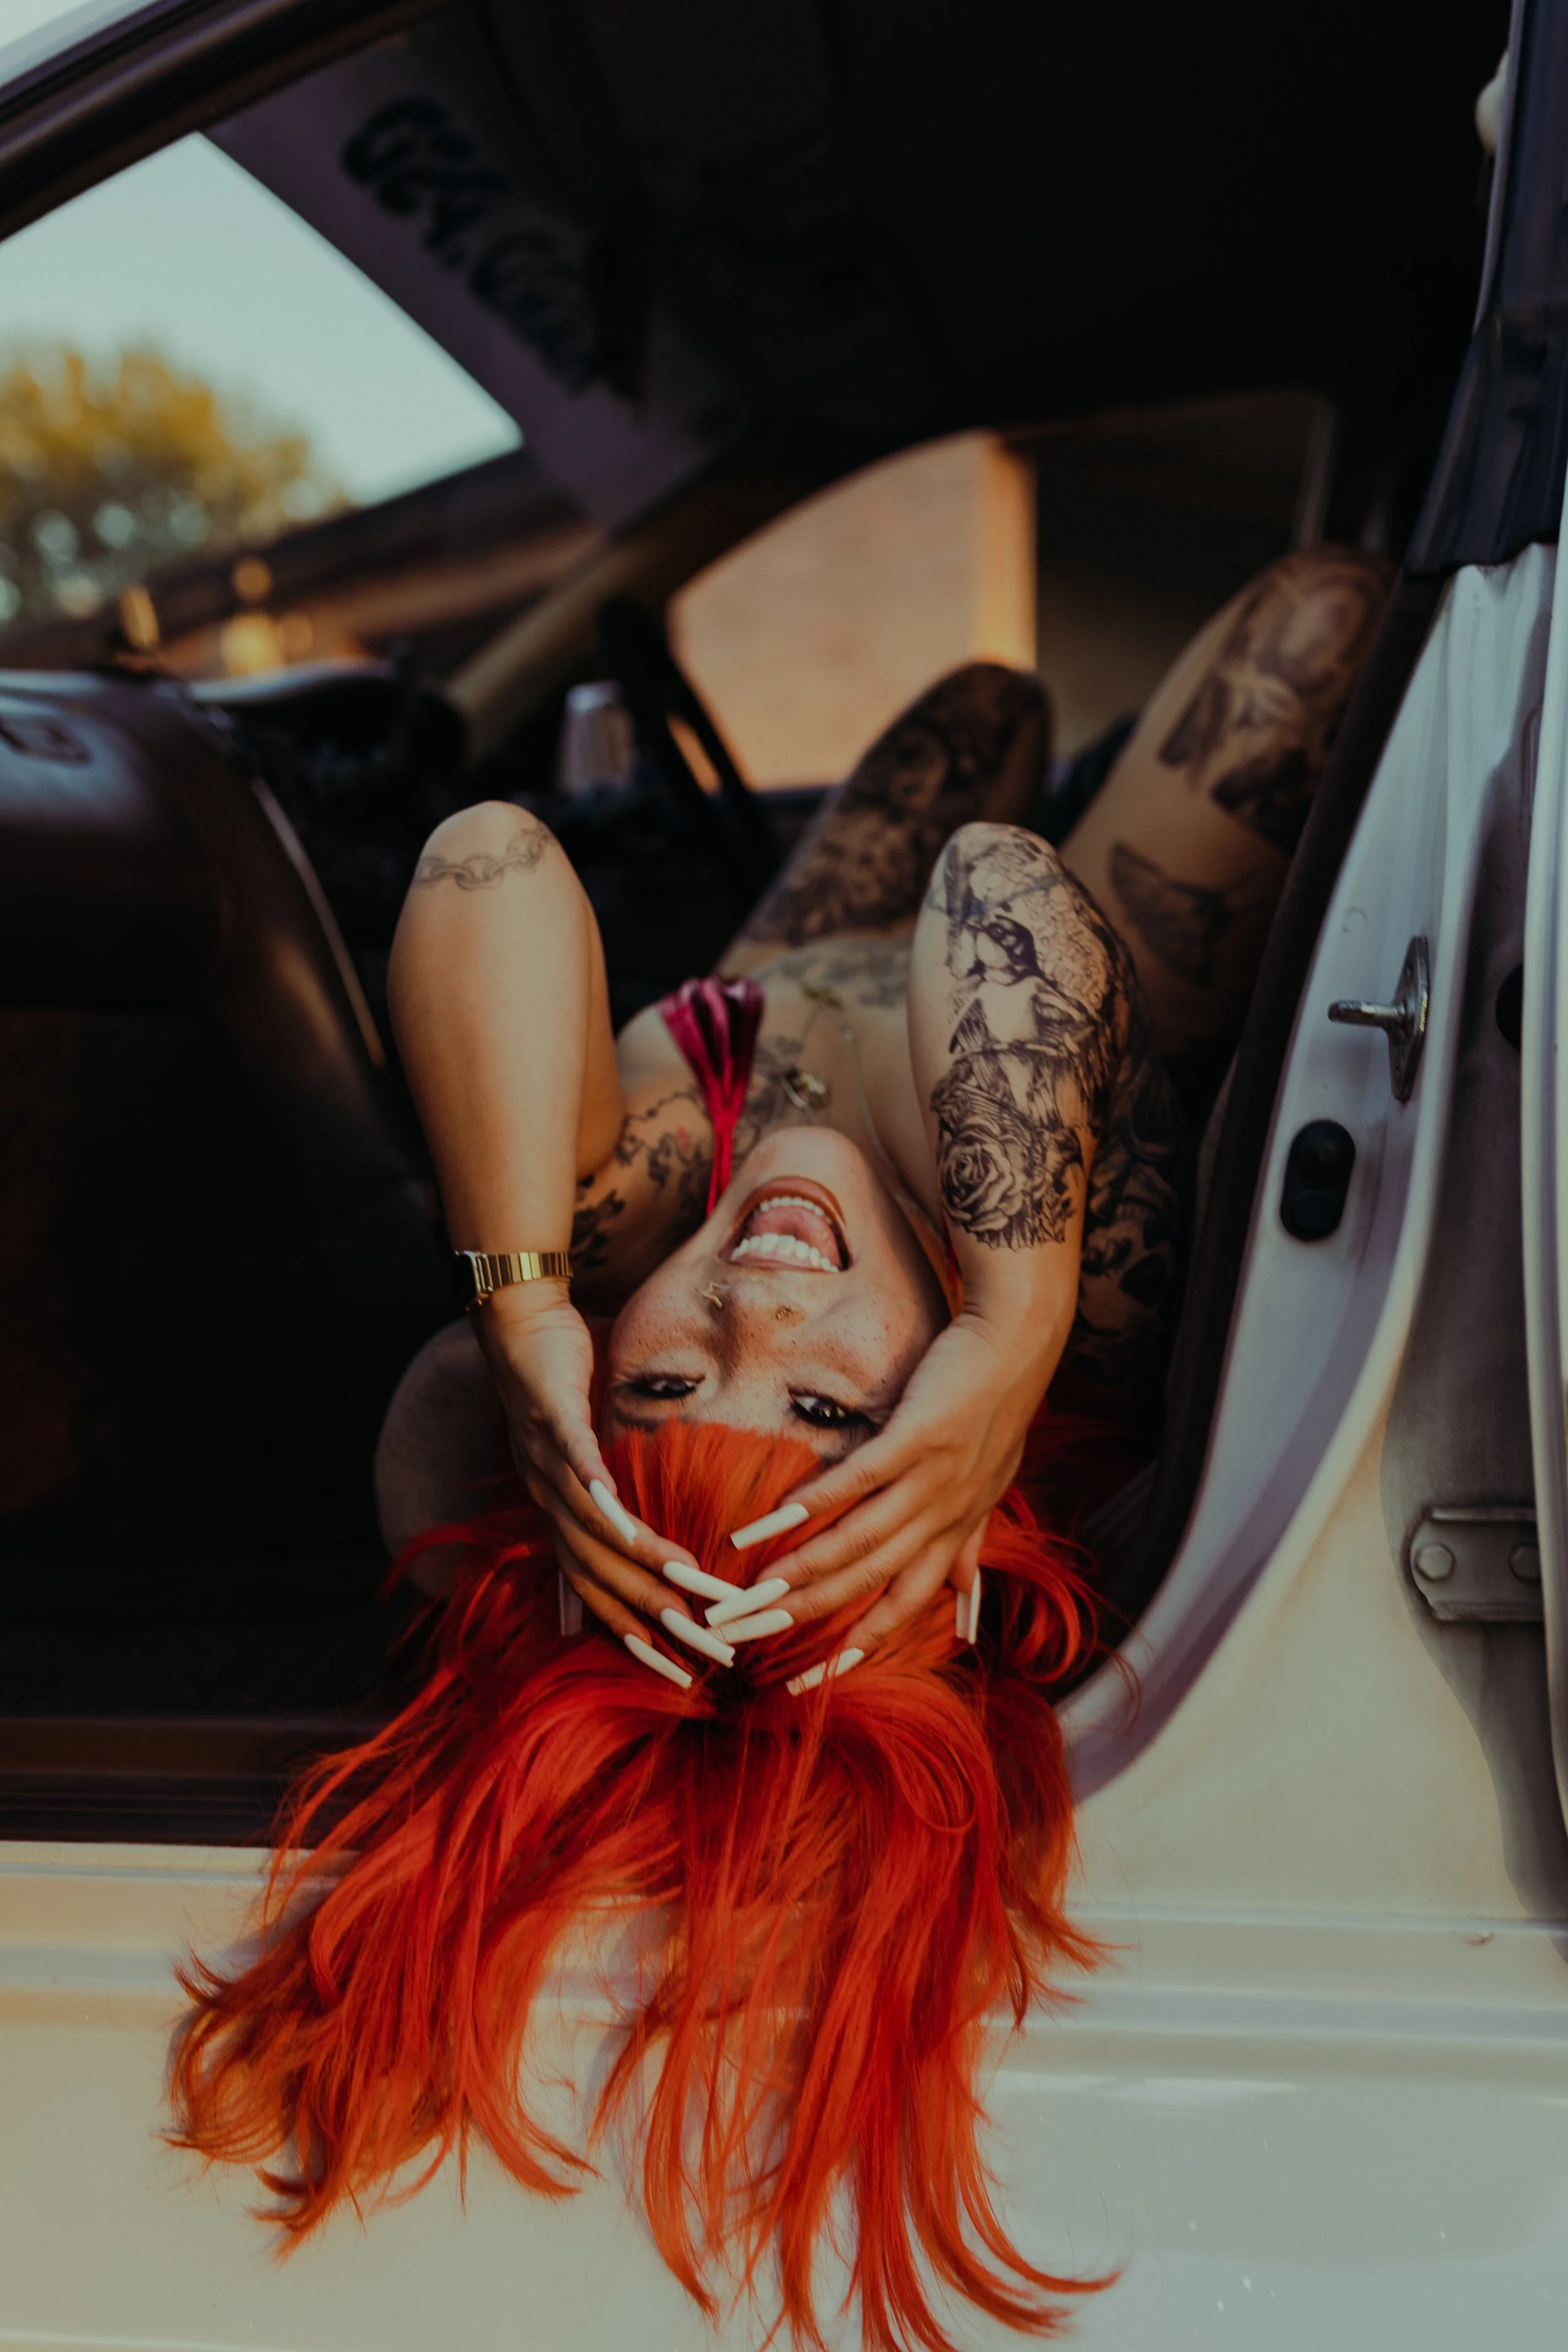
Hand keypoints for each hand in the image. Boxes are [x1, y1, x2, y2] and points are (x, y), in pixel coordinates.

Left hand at [474, 1286, 717, 1661]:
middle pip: (597, 1570)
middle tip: (701, 1644)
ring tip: (688, 1584)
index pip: (593, 1586)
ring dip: (640, 1559)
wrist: (515, 1323)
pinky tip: (626, 1516)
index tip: (675, 1669)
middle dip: (650, 1611)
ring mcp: (544, 1460)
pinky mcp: (549, 1416)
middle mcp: (546, 1497)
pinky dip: (600, 1491)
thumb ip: (613, 1490)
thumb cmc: (561, 1384)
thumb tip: (649, 1530)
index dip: (631, 1629)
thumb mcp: (588, 1449)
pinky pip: (577, 1460)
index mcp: (557, 1511)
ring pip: (593, 1525)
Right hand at [751, 1311, 1056, 1656]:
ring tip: (751, 1594)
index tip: (809, 1678)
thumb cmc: (998, 1408)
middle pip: (867, 1581)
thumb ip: (970, 1542)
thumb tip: (966, 1596)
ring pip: (858, 1540)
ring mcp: (932, 1479)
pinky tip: (772, 1522)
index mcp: (955, 1531)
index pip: (903, 1605)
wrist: (1018, 1341)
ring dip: (801, 1571)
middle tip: (751, 1638)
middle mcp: (943, 1516)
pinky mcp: (919, 1436)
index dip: (858, 1644)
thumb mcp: (992, 1485)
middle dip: (807, 1616)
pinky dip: (813, 1504)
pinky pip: (859, 1481)